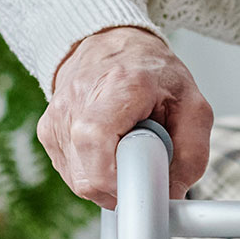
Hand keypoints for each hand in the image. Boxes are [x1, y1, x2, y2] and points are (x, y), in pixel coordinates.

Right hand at [38, 26, 213, 207]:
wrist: (113, 44)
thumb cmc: (154, 73)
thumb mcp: (192, 105)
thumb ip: (191, 152)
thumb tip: (171, 194)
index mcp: (120, 86)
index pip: (97, 143)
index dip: (121, 178)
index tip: (144, 182)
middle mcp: (78, 100)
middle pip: (88, 175)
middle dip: (121, 184)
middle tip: (142, 161)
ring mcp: (56, 116)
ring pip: (79, 180)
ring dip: (109, 178)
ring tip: (125, 145)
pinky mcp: (46, 131)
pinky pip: (71, 173)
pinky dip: (94, 170)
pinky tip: (108, 146)